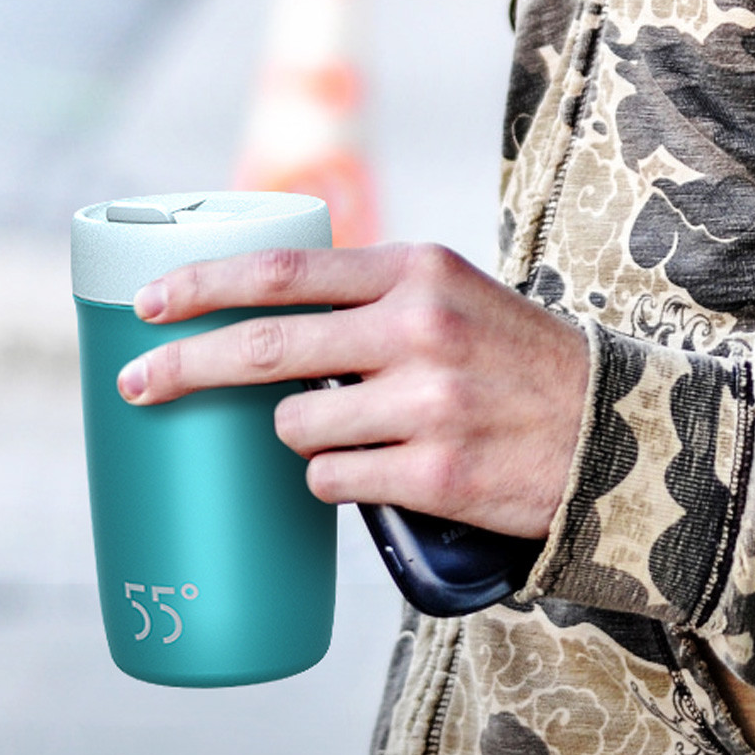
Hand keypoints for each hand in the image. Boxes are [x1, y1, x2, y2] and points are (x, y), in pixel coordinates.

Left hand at [116, 244, 590, 538]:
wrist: (616, 432)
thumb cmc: (519, 362)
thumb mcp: (455, 296)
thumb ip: (373, 295)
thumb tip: (261, 315)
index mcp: (417, 271)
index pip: (284, 271)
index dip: (202, 286)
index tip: (148, 303)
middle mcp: (419, 330)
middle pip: (262, 349)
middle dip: (183, 367)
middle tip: (138, 384)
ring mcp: (428, 405)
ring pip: (294, 428)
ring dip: (297, 437)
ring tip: (356, 434)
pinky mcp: (437, 475)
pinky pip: (331, 482)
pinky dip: (334, 481)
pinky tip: (377, 472)